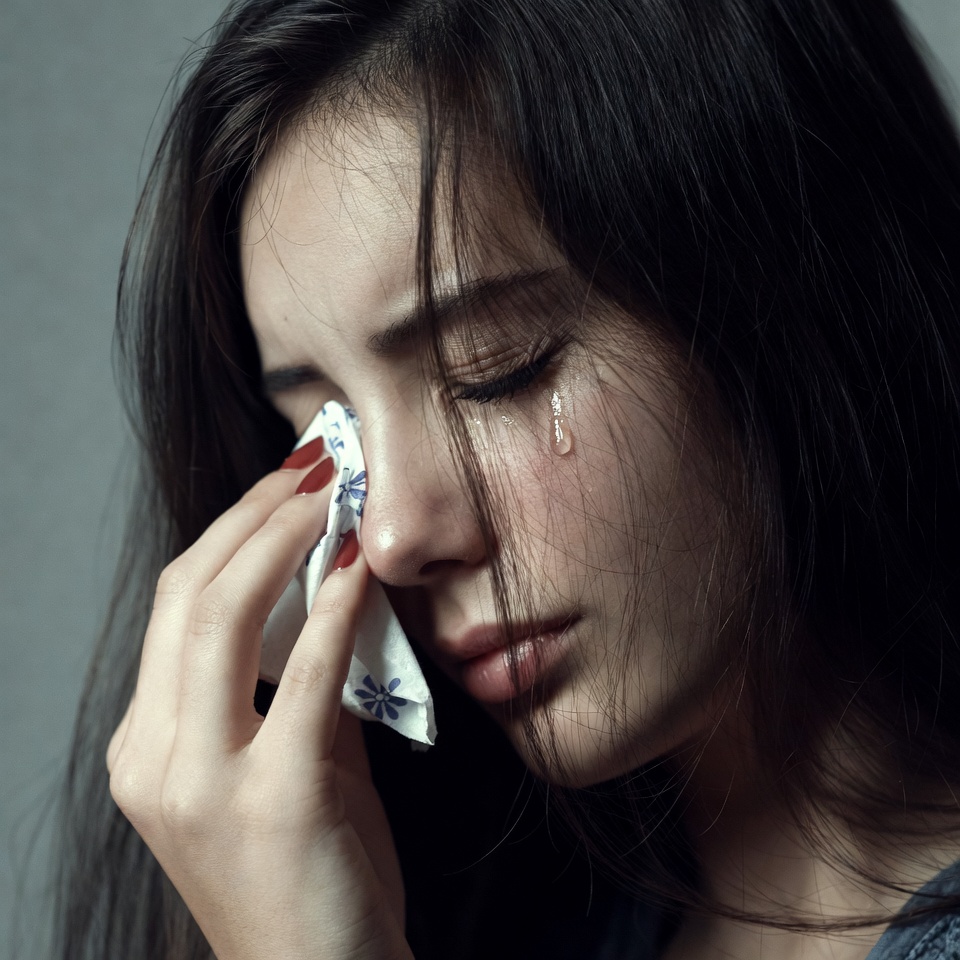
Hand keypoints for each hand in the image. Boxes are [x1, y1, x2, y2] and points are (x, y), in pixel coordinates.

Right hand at [105, 462, 411, 959]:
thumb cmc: (310, 872)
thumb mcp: (286, 765)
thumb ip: (297, 683)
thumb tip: (333, 592)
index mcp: (148, 748)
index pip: (176, 608)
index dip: (230, 531)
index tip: (285, 484)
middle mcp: (155, 761)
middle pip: (189, 598)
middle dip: (254, 516)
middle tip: (315, 466)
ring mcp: (202, 785)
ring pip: (222, 620)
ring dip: (285, 540)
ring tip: (337, 491)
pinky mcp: (270, 802)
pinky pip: (306, 678)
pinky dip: (335, 608)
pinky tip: (362, 565)